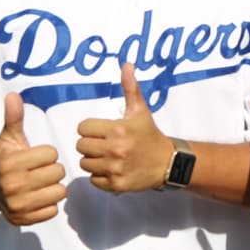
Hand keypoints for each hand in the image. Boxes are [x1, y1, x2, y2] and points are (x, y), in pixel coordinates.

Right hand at [0, 92, 66, 224]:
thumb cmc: (4, 159)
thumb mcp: (8, 138)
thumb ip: (13, 117)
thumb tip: (12, 94)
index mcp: (10, 163)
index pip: (51, 154)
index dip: (46, 153)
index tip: (34, 156)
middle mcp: (12, 186)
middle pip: (58, 173)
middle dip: (52, 169)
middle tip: (38, 171)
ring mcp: (17, 205)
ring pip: (59, 192)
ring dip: (53, 187)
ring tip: (40, 184)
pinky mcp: (22, 220)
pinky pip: (53, 211)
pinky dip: (48, 205)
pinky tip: (37, 198)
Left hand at [77, 63, 174, 192]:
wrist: (168, 163)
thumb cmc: (150, 135)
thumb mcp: (140, 110)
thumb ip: (130, 88)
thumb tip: (127, 64)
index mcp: (118, 129)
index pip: (83, 128)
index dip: (92, 129)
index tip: (105, 131)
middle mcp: (115, 149)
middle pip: (81, 146)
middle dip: (91, 144)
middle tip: (106, 144)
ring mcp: (115, 168)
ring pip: (85, 163)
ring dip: (94, 161)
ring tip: (109, 157)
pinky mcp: (115, 184)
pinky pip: (93, 180)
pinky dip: (100, 176)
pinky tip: (113, 170)